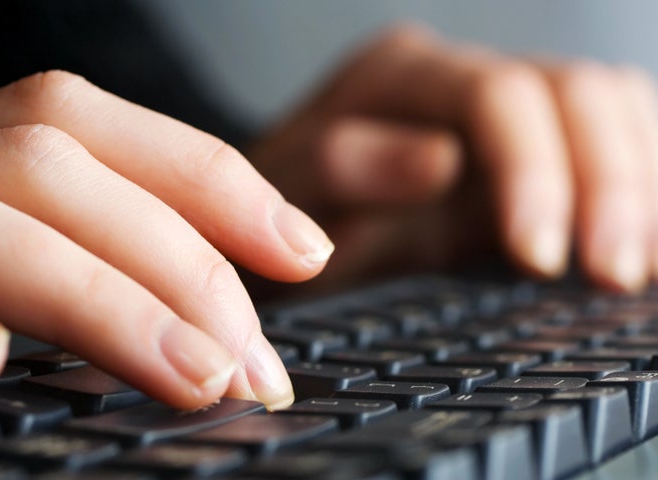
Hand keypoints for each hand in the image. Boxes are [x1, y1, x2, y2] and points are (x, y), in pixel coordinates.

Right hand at [0, 71, 333, 409]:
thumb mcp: (25, 253)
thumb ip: (102, 263)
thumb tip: (219, 333)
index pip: (114, 135)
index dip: (218, 185)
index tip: (305, 252)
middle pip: (59, 165)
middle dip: (179, 266)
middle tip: (255, 372)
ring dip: (99, 297)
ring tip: (194, 377)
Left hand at [249, 24, 657, 294]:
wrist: (280, 223)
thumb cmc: (277, 215)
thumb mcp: (285, 200)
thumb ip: (344, 168)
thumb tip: (441, 160)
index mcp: (399, 76)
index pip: (497, 93)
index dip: (534, 170)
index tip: (539, 258)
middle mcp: (460, 77)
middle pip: (574, 92)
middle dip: (606, 183)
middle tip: (612, 274)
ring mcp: (503, 109)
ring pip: (610, 108)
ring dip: (637, 184)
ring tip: (633, 266)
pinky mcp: (530, 148)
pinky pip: (611, 142)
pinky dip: (639, 187)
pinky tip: (642, 239)